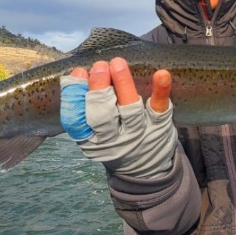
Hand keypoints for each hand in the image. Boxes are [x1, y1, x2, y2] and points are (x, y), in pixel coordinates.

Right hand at [59, 58, 176, 181]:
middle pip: (102, 116)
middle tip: (99, 66)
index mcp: (92, 141)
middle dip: (99, 89)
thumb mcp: (94, 135)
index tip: (79, 72)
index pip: (76, 122)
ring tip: (117, 64)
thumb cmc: (114, 141)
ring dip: (123, 84)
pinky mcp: (159, 125)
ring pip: (129, 109)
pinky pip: (159, 107)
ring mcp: (137, 132)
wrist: (146, 170)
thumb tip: (79, 74)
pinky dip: (161, 90)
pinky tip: (161, 74)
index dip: (74, 97)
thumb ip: (85, 108)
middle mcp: (113, 139)